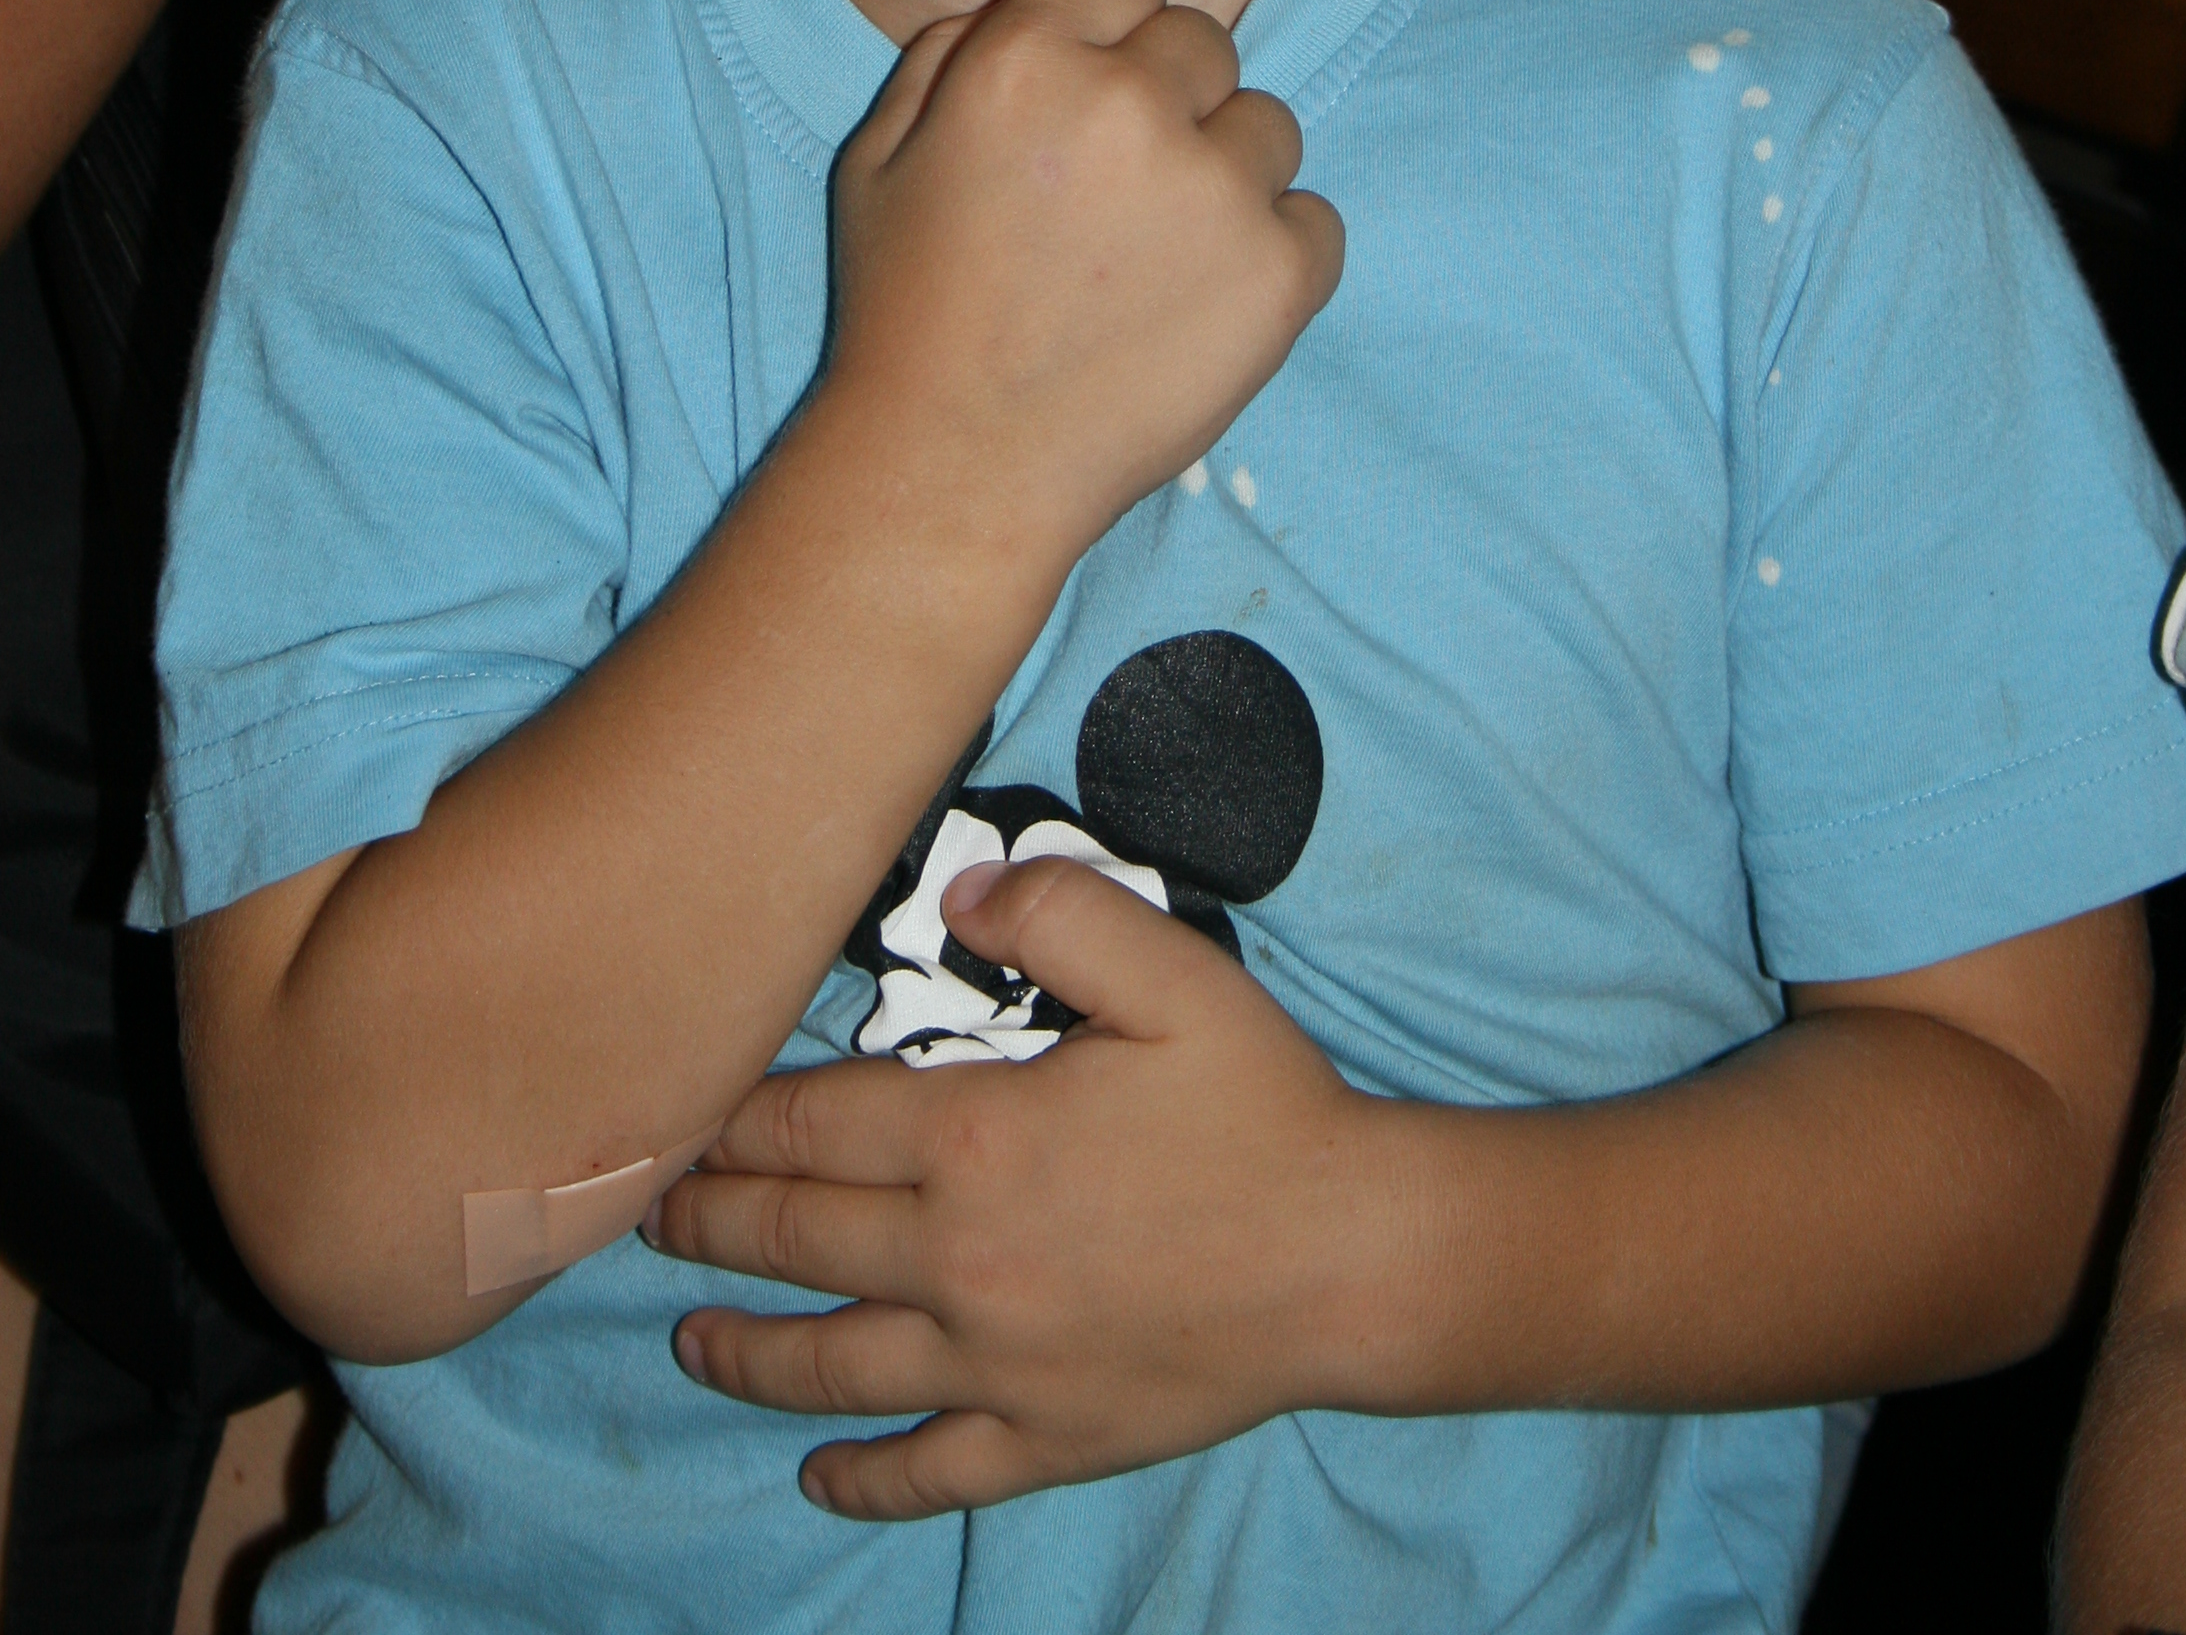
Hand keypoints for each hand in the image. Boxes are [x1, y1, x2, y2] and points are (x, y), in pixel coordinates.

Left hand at [645, 855, 1386, 1515]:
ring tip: (692, 1338)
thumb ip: (1057, 912)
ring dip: (747, 1350)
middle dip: (711, 1223)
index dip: (734, 1117)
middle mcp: (958, 1260)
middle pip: (797, 1239)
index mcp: (974, 1140)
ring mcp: (995, 1364)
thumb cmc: (1262, 1107)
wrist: (1353, 1258)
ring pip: (833, 1361)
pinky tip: (817, 1471)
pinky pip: (927, 1468)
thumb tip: (963, 892)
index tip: (683, 1112)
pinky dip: (862, 1474)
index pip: (809, 1125)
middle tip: (650, 1216)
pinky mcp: (1045, 1439)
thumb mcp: (1171, 970)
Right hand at [827, 0, 1342, 567]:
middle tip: (1115, 194)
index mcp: (1028, 59)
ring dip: (1225, 174)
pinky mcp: (1280, 273)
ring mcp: (1217, 190)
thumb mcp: (878, 155)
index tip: (1089, 96)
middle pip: (1202, 42)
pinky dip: (1273, 256)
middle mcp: (1131, 104)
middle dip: (1167, 100)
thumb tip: (1037, 4)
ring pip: (1268, 126)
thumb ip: (952, 51)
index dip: (1107, 30)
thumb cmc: (908, 310)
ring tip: (1154, 257)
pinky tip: (1198, 304)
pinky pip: (1314, 220)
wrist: (957, 466)